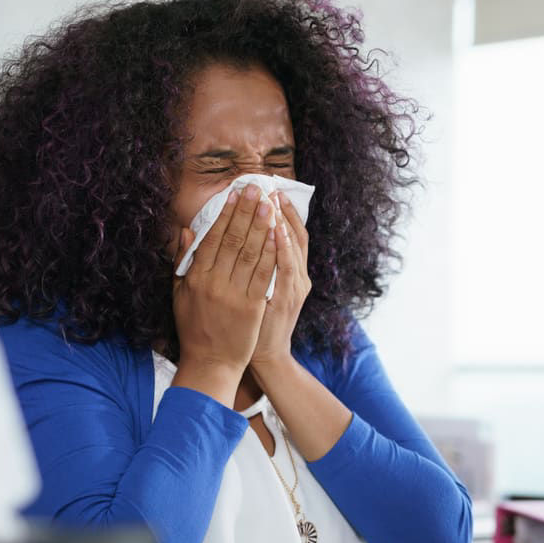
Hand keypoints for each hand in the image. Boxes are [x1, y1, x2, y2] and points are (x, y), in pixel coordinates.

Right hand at [171, 183, 278, 404]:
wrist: (210, 363)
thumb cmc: (194, 328)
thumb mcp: (180, 294)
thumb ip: (183, 261)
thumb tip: (188, 231)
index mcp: (196, 277)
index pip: (212, 238)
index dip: (225, 214)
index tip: (234, 194)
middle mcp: (214, 282)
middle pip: (233, 239)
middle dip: (246, 211)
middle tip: (256, 188)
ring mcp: (234, 294)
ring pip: (251, 252)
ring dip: (261, 224)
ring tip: (269, 203)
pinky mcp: (252, 306)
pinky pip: (264, 273)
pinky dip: (271, 252)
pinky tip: (278, 234)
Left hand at [249, 190, 311, 375]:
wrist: (264, 355)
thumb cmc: (257, 321)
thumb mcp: (260, 288)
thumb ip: (256, 262)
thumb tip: (245, 235)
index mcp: (291, 271)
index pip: (289, 233)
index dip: (281, 211)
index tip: (269, 190)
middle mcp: (298, 275)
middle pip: (293, 235)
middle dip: (281, 210)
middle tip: (269, 187)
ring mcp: (294, 287)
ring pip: (292, 248)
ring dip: (283, 222)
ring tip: (273, 201)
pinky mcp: (287, 299)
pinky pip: (286, 269)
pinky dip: (283, 248)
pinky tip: (276, 231)